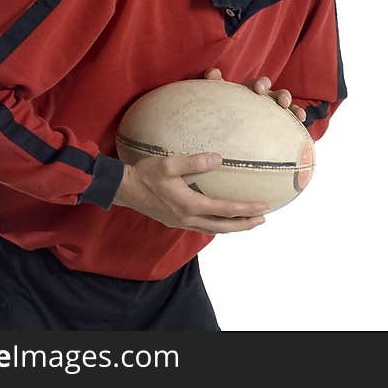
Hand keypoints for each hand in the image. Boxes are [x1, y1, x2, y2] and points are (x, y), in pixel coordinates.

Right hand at [112, 153, 266, 234]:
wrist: (123, 189)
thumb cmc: (145, 174)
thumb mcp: (170, 164)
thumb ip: (195, 161)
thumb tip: (219, 158)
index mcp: (190, 205)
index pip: (225, 210)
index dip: (246, 210)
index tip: (264, 207)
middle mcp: (188, 218)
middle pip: (223, 226)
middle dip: (244, 224)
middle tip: (263, 219)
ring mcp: (181, 222)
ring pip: (213, 229)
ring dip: (232, 227)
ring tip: (247, 222)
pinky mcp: (175, 221)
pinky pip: (203, 227)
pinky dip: (217, 225)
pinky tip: (221, 218)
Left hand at [203, 67, 306, 122]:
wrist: (225, 136)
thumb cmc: (221, 114)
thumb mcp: (217, 99)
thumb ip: (214, 85)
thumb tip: (212, 71)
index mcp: (251, 93)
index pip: (259, 84)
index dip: (261, 85)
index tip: (259, 91)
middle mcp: (265, 101)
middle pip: (278, 94)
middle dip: (281, 95)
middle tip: (282, 103)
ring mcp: (274, 113)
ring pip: (288, 108)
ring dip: (293, 109)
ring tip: (297, 114)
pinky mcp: (279, 126)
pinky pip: (291, 122)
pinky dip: (298, 118)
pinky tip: (301, 121)